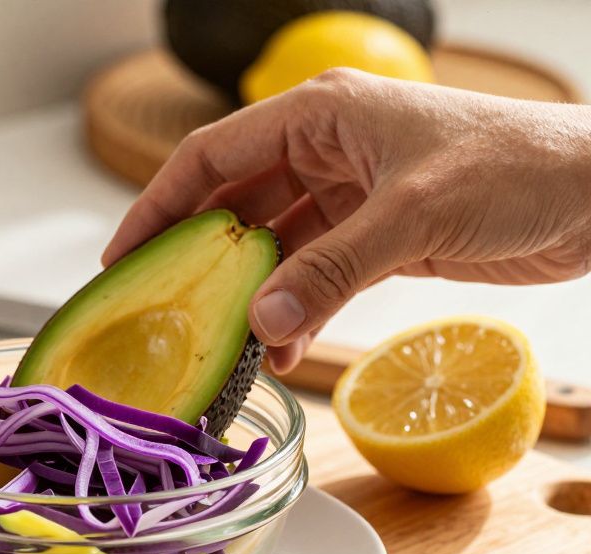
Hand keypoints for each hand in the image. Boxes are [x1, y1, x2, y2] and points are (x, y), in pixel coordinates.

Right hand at [101, 68, 590, 373]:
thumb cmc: (519, 166)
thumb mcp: (412, 215)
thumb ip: (331, 272)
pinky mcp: (378, 236)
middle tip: (165, 310)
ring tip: (229, 344)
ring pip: (274, 248)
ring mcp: (351, 195)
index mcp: (321, 115)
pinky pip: (316, 277)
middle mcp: (327, 149)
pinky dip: (297, 311)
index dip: (160, 205)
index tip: (125, 256)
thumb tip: (263, 325)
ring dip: (253, 296)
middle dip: (202, 259)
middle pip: (235, 204)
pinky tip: (282, 348)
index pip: (212, 156)